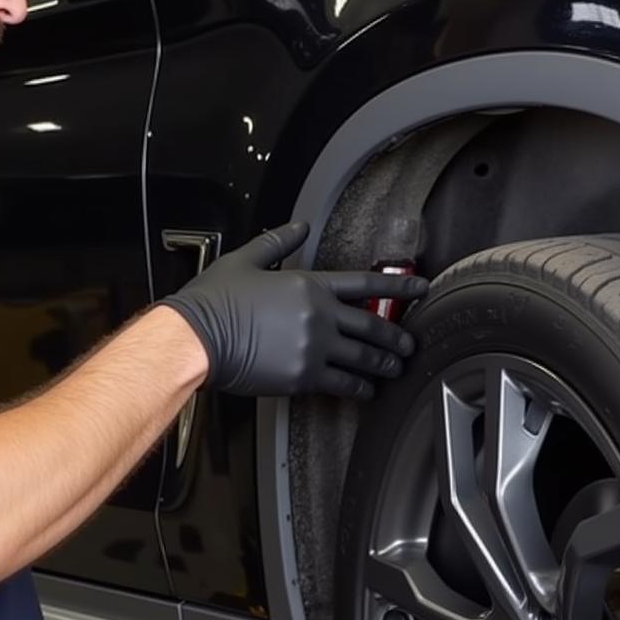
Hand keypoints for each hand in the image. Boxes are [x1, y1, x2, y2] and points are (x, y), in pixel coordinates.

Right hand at [157, 222, 428, 397]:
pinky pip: (342, 384)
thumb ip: (278, 242)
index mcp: (308, 285)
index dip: (399, 286)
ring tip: (396, 369)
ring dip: (384, 364)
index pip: (365, 284)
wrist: (197, 340)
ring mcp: (314, 348)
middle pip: (372, 326)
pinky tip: (368, 392)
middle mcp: (319, 316)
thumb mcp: (246, 260)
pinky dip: (359, 388)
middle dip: (396, 336)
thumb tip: (300, 227)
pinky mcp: (303, 377)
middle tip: (410, 344)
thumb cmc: (214, 302)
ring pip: (363, 358)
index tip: (422, 289)